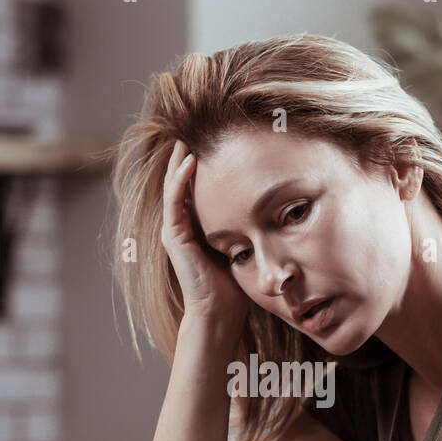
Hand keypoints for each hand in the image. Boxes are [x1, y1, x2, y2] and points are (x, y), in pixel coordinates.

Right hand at [161, 139, 249, 327]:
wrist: (220, 311)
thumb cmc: (233, 284)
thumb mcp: (241, 244)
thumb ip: (244, 224)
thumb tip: (268, 206)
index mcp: (195, 227)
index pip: (194, 188)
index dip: (201, 165)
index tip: (214, 142)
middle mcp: (180, 225)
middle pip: (180, 182)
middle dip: (186, 156)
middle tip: (195, 129)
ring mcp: (173, 229)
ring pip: (173, 186)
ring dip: (180, 160)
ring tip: (187, 136)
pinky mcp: (173, 236)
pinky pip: (174, 200)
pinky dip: (180, 179)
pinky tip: (190, 160)